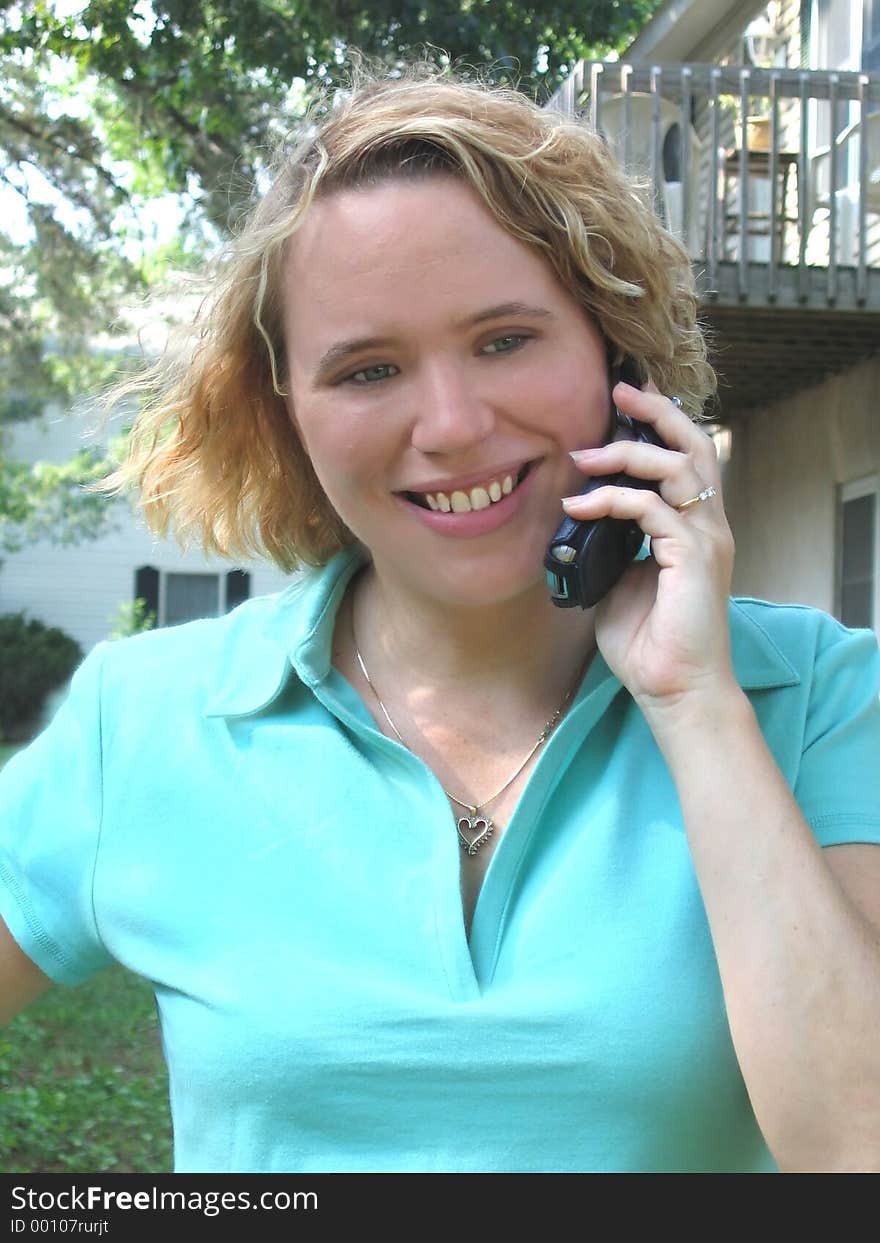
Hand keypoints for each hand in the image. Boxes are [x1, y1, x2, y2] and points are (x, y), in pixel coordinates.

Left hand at [562, 382, 736, 710]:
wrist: (674, 691)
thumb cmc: (648, 645)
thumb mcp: (618, 583)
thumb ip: (609, 546)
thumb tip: (576, 519)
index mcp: (692, 529)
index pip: (684, 460)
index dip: (659, 425)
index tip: (623, 402)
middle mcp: (707, 526)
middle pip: (695, 446)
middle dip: (657, 412)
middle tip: (620, 390)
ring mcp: (706, 540)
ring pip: (678, 468)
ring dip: (627, 454)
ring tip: (584, 455)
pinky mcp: (695, 557)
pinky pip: (653, 509)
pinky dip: (613, 499)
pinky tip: (580, 504)